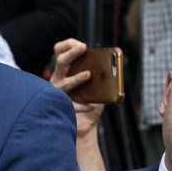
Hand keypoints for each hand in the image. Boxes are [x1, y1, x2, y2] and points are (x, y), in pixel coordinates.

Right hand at [51, 38, 105, 170]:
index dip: (68, 45)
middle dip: (71, 53)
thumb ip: (100, 77)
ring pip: (63, 84)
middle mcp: (58, 79)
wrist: (84, 126)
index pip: (59, 51)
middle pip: (60, 62)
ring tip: (89, 75)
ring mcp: (58, 93)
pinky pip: (70, 105)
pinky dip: (82, 105)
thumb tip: (113, 69)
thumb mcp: (96, 86)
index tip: (81, 44)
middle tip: (83, 47)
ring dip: (76, 78)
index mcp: (65, 71)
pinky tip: (92, 105)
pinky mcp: (62, 107)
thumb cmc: (89, 102)